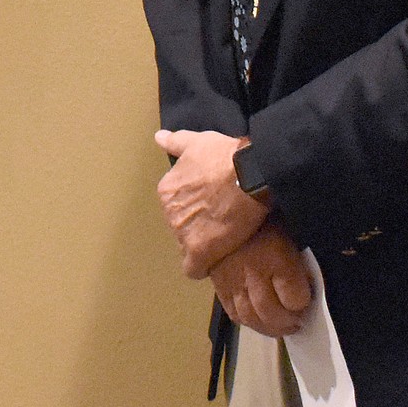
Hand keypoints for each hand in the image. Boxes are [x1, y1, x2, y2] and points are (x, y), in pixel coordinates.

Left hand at [155, 128, 267, 277]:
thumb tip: (158, 137)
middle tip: (222, 217)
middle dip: (198, 224)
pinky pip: (194, 268)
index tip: (212, 203)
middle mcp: (169, 212)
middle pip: (182, 226)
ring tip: (226, 235)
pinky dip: (204, 266)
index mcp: (167, 189)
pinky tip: (218, 259)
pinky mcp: (199, 252)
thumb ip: (176, 142)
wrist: (249, 174)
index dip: (196, 206)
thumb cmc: (225, 155)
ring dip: (205, 242)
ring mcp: (182, 233)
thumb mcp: (199, 142)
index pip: (176, 206)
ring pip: (189, 245)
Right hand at [209, 221, 311, 337]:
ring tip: (280, 325)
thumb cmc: (266, 212)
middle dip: (287, 322)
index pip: (295, 296)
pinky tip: (257, 317)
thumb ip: (300, 253)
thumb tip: (309, 277)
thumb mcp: (290, 225)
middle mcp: (253, 270)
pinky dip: (247, 320)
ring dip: (268, 327)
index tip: (308, 300)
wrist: (226, 202)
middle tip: (297, 321)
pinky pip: (232, 311)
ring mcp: (231, 279)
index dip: (303, 302)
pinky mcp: (217, 282)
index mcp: (276, 254)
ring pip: (249, 317)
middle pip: (270, 312)